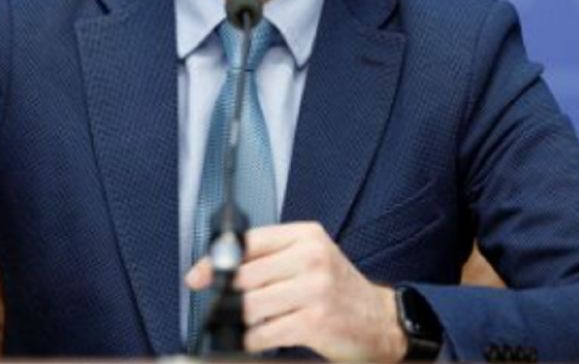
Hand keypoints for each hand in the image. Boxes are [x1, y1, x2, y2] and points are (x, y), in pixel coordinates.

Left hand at [185, 221, 406, 360]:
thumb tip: (218, 270)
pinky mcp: (314, 322)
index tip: (197, 276)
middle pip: (245, 276)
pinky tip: (247, 341)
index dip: (216, 260)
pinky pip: (264, 333)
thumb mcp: (310, 260)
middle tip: (211, 305)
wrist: (380, 321)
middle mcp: (311, 258)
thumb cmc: (337, 290)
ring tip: (227, 325)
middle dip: (222, 294)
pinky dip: (249, 341)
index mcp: (306, 236)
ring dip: (234, 320)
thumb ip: (271, 259)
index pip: (250, 242)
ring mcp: (314, 290)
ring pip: (251, 306)